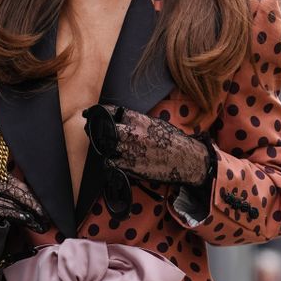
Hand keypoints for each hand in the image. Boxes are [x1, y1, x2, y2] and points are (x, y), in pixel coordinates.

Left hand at [84, 104, 212, 188]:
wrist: (188, 160)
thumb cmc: (174, 141)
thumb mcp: (158, 124)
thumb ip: (139, 121)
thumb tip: (122, 119)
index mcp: (141, 121)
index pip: (115, 112)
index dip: (102, 113)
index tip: (94, 113)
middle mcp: (135, 134)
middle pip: (107, 129)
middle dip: (98, 130)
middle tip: (93, 131)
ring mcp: (132, 151)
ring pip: (107, 146)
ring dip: (103, 146)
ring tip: (102, 145)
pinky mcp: (133, 167)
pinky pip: (112, 162)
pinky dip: (110, 160)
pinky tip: (112, 159)